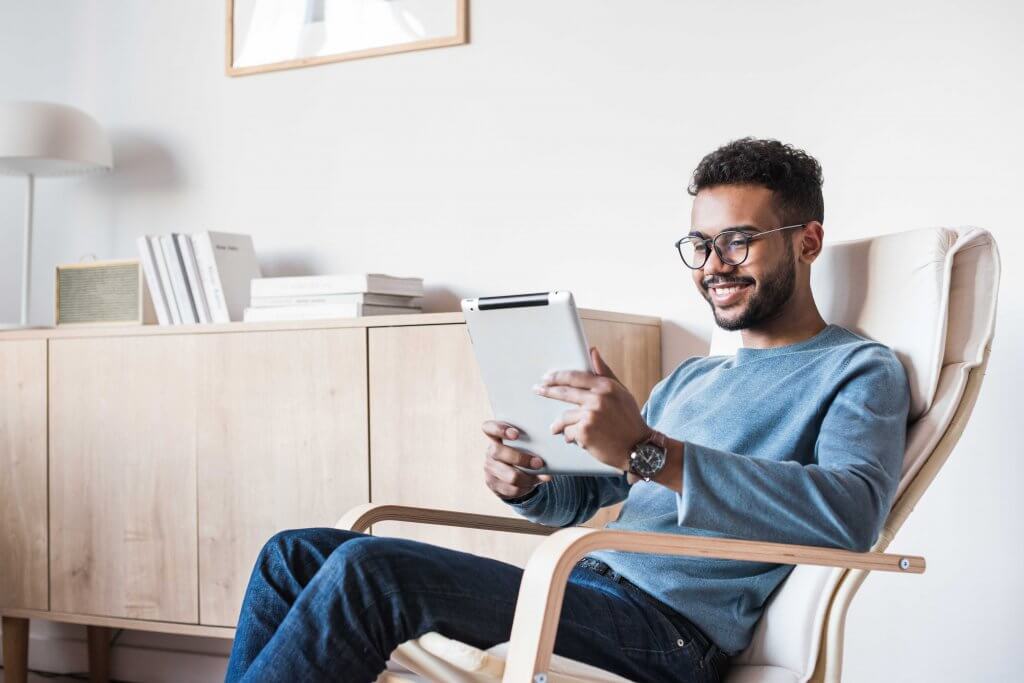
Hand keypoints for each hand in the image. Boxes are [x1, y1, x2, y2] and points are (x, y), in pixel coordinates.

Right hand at [481, 420, 551, 499]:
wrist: (512, 476)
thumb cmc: (522, 453)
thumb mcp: (525, 446)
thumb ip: (534, 446)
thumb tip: (551, 458)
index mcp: (496, 437)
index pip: (489, 428)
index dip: (499, 429)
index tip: (516, 434)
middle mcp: (490, 452)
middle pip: (498, 452)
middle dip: (521, 458)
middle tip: (539, 462)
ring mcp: (490, 469)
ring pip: (509, 475)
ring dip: (528, 477)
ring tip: (541, 475)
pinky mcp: (494, 484)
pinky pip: (512, 489)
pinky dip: (526, 487)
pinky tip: (534, 482)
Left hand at [536, 347, 649, 470]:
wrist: (639, 447)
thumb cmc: (629, 419)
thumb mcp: (621, 392)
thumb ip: (605, 372)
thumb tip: (592, 351)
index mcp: (606, 386)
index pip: (575, 377)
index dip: (557, 376)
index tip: (547, 377)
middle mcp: (598, 399)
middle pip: (564, 393)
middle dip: (547, 391)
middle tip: (538, 390)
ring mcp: (590, 415)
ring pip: (564, 417)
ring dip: (561, 425)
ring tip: (560, 430)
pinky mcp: (584, 432)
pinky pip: (568, 433)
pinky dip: (572, 437)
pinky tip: (581, 440)